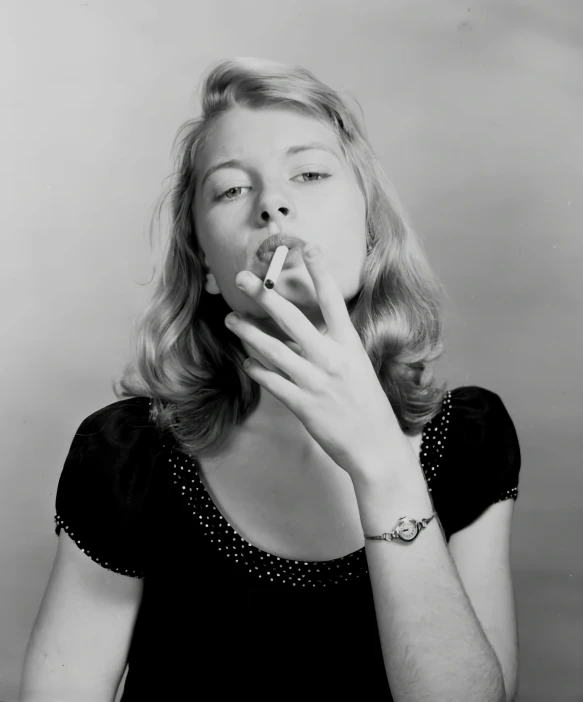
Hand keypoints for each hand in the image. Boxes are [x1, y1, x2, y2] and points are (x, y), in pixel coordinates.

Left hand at [225, 245, 410, 483]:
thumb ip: (333, 347)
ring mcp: (315, 382)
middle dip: (265, 296)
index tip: (309, 247)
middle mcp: (331, 359)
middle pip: (292, 320)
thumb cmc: (368, 405)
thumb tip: (301, 333)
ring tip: (231, 319)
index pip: (334, 301)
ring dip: (247, 332)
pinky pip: (271, 382)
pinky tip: (246, 361)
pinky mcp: (303, 405)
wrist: (375, 446)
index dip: (321, 272)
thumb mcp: (358, 368)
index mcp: (350, 346)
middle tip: (242, 279)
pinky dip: (256, 369)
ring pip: (272, 350)